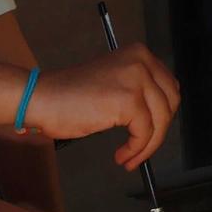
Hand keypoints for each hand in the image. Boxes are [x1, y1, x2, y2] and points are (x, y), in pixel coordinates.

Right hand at [23, 44, 182, 169]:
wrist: (41, 98)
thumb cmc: (67, 96)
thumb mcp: (112, 82)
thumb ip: (136, 88)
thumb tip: (158, 115)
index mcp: (139, 54)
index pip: (169, 87)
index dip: (162, 114)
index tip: (149, 133)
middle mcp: (142, 61)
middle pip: (170, 103)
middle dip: (158, 131)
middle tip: (140, 148)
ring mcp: (137, 80)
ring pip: (160, 121)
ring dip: (147, 146)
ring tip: (130, 157)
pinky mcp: (129, 101)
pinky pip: (144, 133)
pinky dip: (136, 149)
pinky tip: (122, 156)